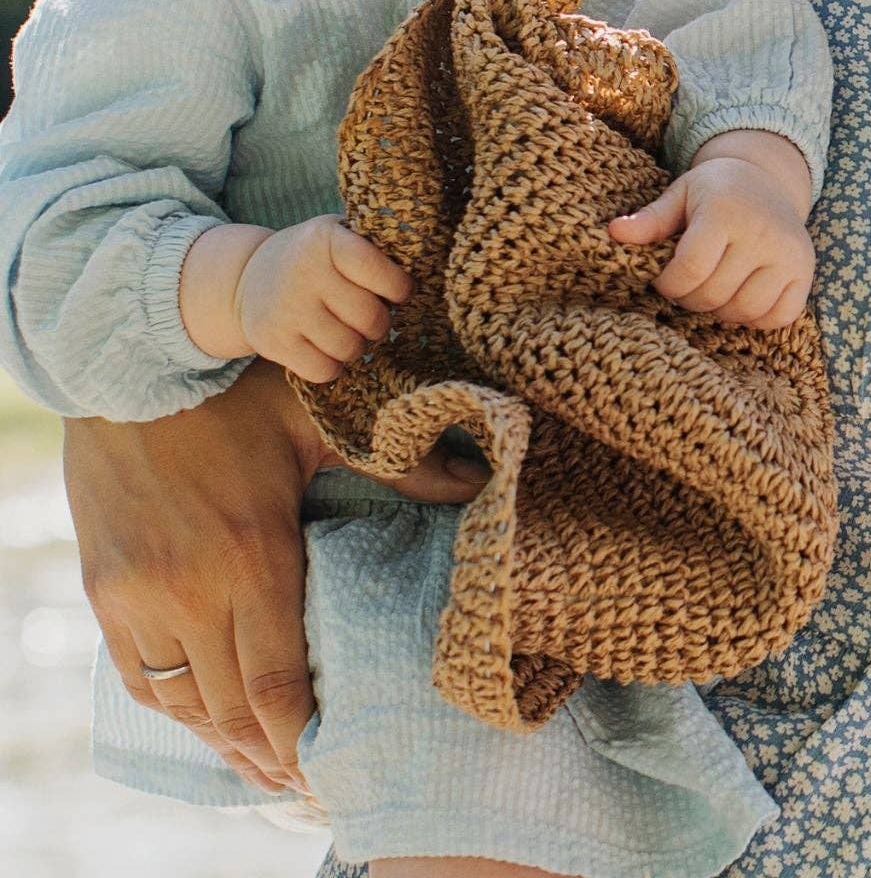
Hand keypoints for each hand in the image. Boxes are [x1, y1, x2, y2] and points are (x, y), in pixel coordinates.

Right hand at [62, 361, 489, 796]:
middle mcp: (191, 592)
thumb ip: (400, 466)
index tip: (328, 770)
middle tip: (307, 784)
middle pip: (231, 709)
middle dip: (270, 756)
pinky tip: (204, 720)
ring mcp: (140, 598)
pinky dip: (174, 708)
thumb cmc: (239, 392)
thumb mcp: (322, 421)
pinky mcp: (106, 592)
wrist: (134, 368)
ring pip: (182, 703)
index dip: (301, 738)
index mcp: (253, 556)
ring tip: (263, 766)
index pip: (277, 681)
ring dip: (221, 742)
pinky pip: (139, 676)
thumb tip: (482, 481)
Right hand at [234, 215, 412, 380]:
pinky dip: (335, 366)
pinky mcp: (272, 343)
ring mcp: (286, 310)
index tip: (401, 293)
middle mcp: (304, 273)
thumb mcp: (339, 235)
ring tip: (351, 332)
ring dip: (359, 346)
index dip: (398, 287)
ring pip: (349, 348)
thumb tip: (422, 263)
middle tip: (373, 317)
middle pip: (368, 316)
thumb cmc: (315, 256)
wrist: (248, 277)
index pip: (373, 268)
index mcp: (326, 241)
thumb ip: (375, 245)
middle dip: (380, 322)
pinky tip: (329, 349)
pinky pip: (323, 371)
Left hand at [608, 143, 814, 328]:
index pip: (690, 269)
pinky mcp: (805, 271)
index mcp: (725, 211)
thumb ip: (650, 220)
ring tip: (714, 289)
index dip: (668, 285)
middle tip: (688, 284)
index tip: (664, 279)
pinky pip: (779, 317)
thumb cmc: (716, 190)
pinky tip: (742, 297)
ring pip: (745, 310)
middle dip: (691, 298)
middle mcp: (762, 232)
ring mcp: (788, 253)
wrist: (768, 178)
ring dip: (722, 310)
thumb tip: (614, 233)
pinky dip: (757, 318)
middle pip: (714, 294)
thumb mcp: (681, 195)